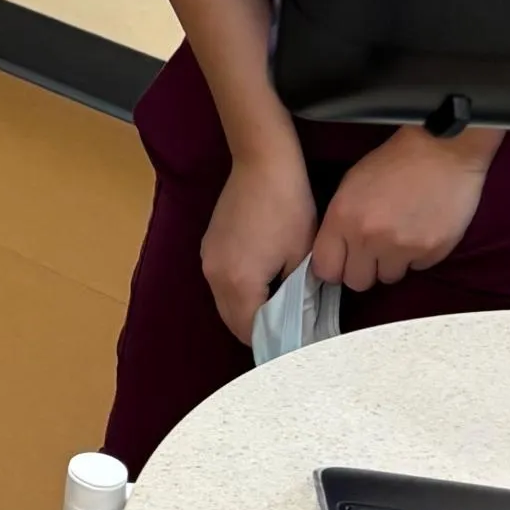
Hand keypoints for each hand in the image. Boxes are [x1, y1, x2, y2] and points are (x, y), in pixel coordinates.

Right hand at [200, 157, 317, 343]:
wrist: (261, 163)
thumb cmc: (288, 208)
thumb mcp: (302, 257)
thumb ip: (297, 296)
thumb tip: (300, 323)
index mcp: (238, 282)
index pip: (252, 332)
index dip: (276, 343)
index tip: (299, 347)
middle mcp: (214, 277)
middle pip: (234, 323)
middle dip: (261, 332)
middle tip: (292, 334)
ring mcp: (207, 260)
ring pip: (226, 305)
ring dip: (249, 313)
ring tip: (280, 311)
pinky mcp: (208, 247)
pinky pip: (222, 285)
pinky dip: (239, 295)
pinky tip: (264, 285)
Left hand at [312, 125, 497, 294]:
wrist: (441, 150)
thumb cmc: (394, 162)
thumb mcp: (351, 185)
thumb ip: (340, 222)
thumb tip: (336, 253)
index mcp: (343, 218)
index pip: (326, 269)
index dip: (333, 268)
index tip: (341, 263)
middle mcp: (369, 238)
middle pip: (357, 282)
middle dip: (363, 270)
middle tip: (372, 252)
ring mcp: (402, 248)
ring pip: (388, 278)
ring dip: (391, 263)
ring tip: (400, 236)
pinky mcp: (432, 252)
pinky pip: (417, 268)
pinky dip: (417, 256)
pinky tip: (420, 230)